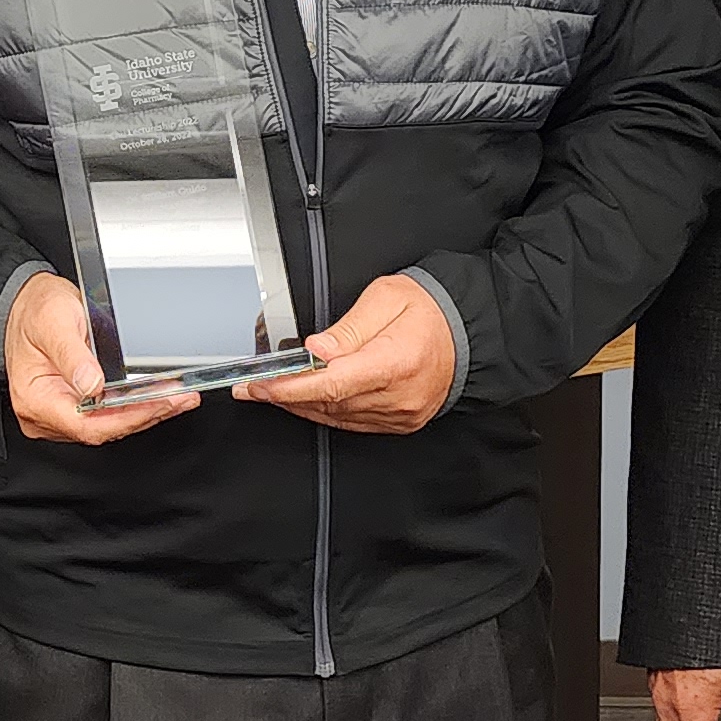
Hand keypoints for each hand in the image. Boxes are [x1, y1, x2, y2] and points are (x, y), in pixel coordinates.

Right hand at [4, 273, 195, 443]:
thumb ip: (72, 355)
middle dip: (146, 414)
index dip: (128, 418)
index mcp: (36, 400)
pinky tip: (156, 398)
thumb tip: (92, 384)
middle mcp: (45, 415)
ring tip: (178, 398)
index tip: (159, 403)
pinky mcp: (72, 407)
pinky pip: (105, 416)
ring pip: (108, 425)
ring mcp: (58, 414)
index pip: (88, 425)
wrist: (22, 306)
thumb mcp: (53, 322)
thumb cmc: (33, 312)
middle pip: (103, 429)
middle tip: (181, 399)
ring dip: (145, 412)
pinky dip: (133, 407)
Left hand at [236, 272, 456, 434]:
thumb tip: (315, 349)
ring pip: (336, 417)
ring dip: (300, 405)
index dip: (289, 388)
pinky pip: (352, 423)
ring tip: (270, 391)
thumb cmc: (431, 311)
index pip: (331, 384)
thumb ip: (348, 327)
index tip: (259, 385)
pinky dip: (324, 412)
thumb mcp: (387, 298)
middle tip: (251, 387)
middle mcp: (398, 396)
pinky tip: (304, 402)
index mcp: (395, 362)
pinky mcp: (400, 422)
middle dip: (284, 395)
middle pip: (328, 403)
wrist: (469, 333)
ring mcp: (399, 414)